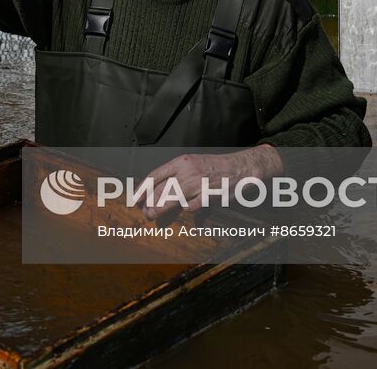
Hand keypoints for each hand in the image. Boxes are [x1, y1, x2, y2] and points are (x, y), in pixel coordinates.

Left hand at [142, 144, 283, 218]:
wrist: (241, 167)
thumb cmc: (216, 168)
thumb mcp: (195, 166)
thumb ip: (179, 178)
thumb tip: (165, 193)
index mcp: (181, 162)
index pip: (155, 175)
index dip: (143, 188)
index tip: (135, 199)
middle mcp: (187, 171)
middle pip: (161, 189)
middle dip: (151, 202)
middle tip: (145, 212)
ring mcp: (198, 183)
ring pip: (173, 198)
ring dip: (161, 208)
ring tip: (153, 215)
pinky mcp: (209, 194)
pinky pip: (193, 205)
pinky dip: (188, 209)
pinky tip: (186, 210)